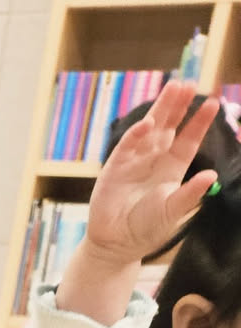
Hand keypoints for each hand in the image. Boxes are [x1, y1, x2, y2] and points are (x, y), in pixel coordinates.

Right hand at [78, 79, 217, 268]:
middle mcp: (155, 158)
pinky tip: (147, 123)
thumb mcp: (173, 211)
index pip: (189, 139)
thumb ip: (190, 193)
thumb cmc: (146, 229)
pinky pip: (127, 145)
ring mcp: (134, 160)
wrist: (117, 244)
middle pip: (169, 125)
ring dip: (161, 108)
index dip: (199, 122)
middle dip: (179, 105)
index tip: (213, 103)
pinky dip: (135, 134)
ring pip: (150, 127)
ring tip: (174, 87)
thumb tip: (212, 176)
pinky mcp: (115, 167)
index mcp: (172, 167)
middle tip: (190, 83)